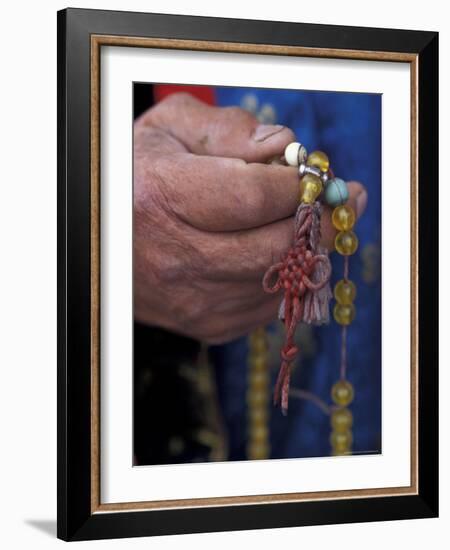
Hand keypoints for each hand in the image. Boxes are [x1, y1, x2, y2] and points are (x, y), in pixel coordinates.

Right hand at [134, 93, 366, 342]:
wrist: (111, 241)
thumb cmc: (143, 176)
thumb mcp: (171, 130)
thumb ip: (228, 129)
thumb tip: (284, 148)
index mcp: (161, 198)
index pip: (251, 198)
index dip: (297, 188)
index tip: (318, 176)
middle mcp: (176, 258)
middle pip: (274, 248)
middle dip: (321, 223)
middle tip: (344, 201)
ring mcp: (193, 300)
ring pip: (280, 281)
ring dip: (311, 251)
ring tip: (317, 223)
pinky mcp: (208, 326)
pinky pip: (271, 305)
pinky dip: (290, 277)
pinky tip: (284, 253)